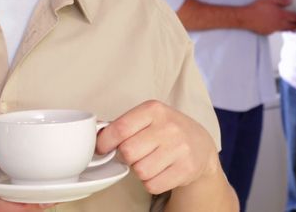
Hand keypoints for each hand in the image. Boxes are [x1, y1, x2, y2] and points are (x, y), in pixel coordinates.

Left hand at [96, 100, 225, 196]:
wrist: (200, 144)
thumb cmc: (167, 130)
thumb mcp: (148, 118)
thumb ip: (123, 124)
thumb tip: (94, 134)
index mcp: (154, 109)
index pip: (119, 128)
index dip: (105, 142)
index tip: (103, 148)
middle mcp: (168, 127)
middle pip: (128, 152)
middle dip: (128, 157)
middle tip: (137, 153)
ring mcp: (179, 148)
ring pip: (140, 171)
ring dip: (141, 171)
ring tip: (152, 161)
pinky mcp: (186, 169)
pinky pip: (152, 185)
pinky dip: (152, 183)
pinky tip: (161, 171)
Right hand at [242, 0, 295, 34]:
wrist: (246, 17)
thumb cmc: (257, 8)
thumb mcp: (270, 0)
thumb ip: (281, 1)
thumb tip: (290, 1)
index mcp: (281, 15)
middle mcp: (279, 23)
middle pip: (293, 26)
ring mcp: (274, 29)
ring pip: (286, 30)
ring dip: (292, 29)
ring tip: (295, 29)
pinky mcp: (269, 32)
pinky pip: (277, 31)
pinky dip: (280, 29)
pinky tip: (279, 26)